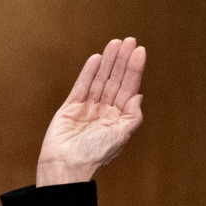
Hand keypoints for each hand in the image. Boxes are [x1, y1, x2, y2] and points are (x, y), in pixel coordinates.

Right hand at [36, 37, 146, 185]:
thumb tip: (139, 96)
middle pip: (115, 80)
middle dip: (122, 60)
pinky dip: (89, 72)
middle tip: (129, 41)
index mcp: (118, 119)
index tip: (140, 52)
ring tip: (114, 43)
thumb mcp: (120, 137)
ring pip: (100, 79)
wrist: (66, 164)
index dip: (134, 70)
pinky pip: (82, 85)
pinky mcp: (71, 107)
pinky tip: (97, 58)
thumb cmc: (93, 155)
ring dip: (108, 61)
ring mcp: (88, 107)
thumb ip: (132, 117)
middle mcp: (104, 111)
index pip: (129, 89)